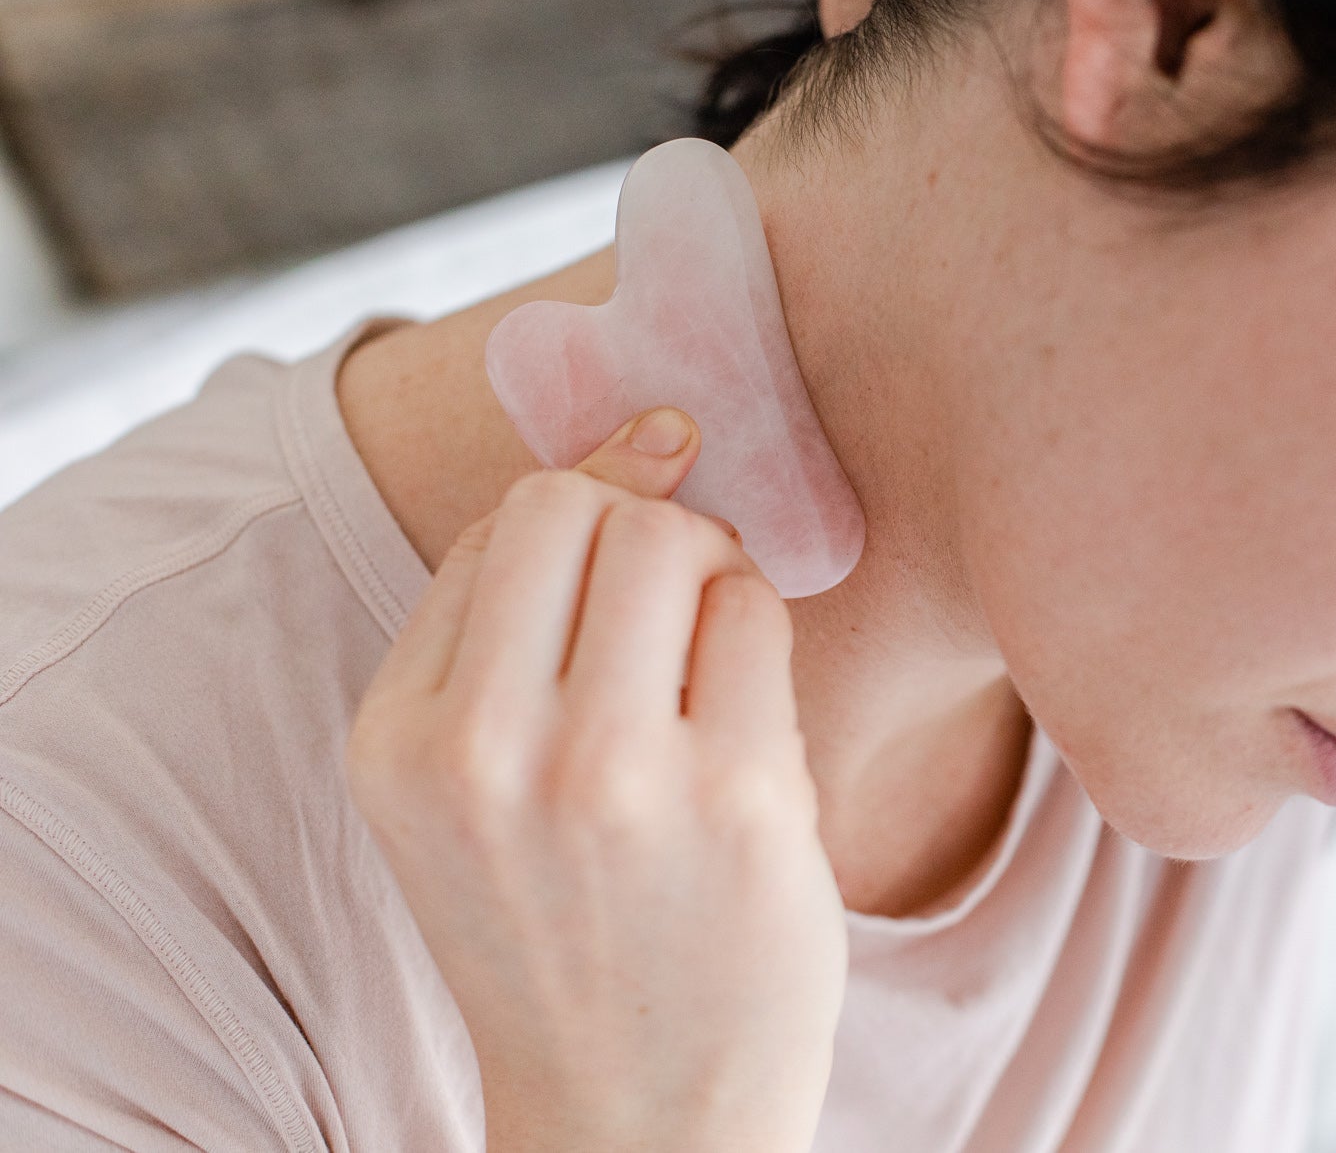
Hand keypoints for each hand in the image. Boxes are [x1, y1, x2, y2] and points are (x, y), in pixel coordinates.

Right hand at [344, 408, 846, 1152]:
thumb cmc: (565, 925)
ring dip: (711, 575)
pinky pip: (759, 615)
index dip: (588, 510)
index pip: (506, 522)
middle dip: (650, 530)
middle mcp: (487, 754)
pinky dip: (761, 640)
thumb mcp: (473, 782)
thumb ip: (521, 612)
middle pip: (588, 508)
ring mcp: (615, 778)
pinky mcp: (741, 802)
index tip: (628, 558)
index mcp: (398, 742)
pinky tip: (747, 727)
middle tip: (672, 616)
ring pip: (678, 540)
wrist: (636, 1113)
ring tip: (707, 668)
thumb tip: (650, 427)